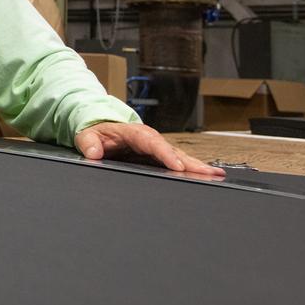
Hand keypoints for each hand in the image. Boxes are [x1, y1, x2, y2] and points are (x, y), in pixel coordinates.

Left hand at [74, 122, 225, 176]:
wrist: (99, 128)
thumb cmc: (95, 132)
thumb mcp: (86, 135)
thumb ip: (88, 143)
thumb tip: (93, 152)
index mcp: (134, 133)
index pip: (152, 143)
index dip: (165, 154)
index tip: (177, 165)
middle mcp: (149, 139)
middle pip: (173, 150)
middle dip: (191, 162)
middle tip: (210, 173)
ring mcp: (156, 147)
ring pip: (179, 156)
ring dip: (198, 166)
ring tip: (217, 175)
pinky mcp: (158, 155)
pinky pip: (177, 161)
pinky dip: (192, 168)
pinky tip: (208, 176)